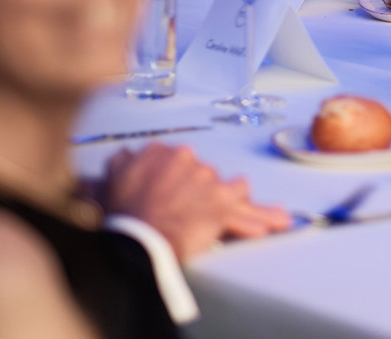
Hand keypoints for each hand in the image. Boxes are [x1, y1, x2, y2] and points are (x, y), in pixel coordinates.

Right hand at [101, 143, 290, 260]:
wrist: (137, 236)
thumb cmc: (123, 212)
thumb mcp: (113, 179)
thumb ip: (123, 163)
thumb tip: (128, 155)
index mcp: (168, 154)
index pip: (184, 162)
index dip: (184, 180)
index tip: (182, 191)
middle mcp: (193, 162)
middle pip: (210, 177)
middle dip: (207, 194)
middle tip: (199, 213)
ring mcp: (210, 184)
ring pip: (235, 189)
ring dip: (239, 203)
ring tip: (258, 215)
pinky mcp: (222, 207)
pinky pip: (247, 213)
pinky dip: (261, 219)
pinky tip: (277, 223)